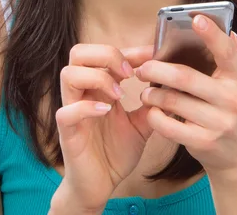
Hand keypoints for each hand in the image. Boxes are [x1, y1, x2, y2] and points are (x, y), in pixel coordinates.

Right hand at [53, 43, 153, 212]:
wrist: (101, 186)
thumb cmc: (115, 152)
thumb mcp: (141, 124)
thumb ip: (151, 104)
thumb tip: (170, 86)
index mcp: (98, 87)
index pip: (104, 52)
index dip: (129, 50)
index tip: (152, 54)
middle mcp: (82, 93)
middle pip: (78, 53)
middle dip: (106, 55)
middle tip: (129, 73)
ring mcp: (72, 111)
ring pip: (69, 74)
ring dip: (97, 78)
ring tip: (119, 94)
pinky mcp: (67, 133)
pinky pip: (66, 112)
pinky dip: (85, 108)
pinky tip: (106, 112)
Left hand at [135, 15, 236, 178]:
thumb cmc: (233, 108)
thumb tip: (234, 34)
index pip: (226, 52)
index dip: (212, 35)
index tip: (196, 18)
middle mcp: (233, 100)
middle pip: (186, 77)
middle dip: (157, 70)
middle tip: (143, 67)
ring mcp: (219, 123)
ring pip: (173, 101)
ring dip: (153, 94)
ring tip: (145, 91)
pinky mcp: (204, 143)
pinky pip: (169, 126)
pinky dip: (155, 116)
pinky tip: (152, 111)